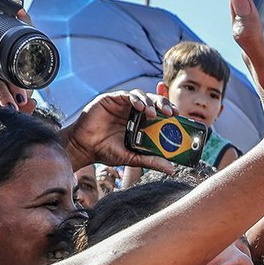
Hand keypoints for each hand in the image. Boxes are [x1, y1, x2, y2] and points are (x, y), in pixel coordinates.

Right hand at [60, 89, 176, 172]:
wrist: (84, 148)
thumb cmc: (107, 151)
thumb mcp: (133, 157)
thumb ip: (151, 160)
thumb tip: (171, 170)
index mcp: (141, 122)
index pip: (160, 112)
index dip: (169, 111)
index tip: (179, 116)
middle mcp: (133, 111)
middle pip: (153, 101)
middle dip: (164, 104)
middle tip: (171, 113)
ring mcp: (122, 104)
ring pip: (141, 96)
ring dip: (150, 102)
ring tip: (154, 113)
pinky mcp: (110, 99)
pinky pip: (125, 95)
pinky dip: (135, 99)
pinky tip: (139, 106)